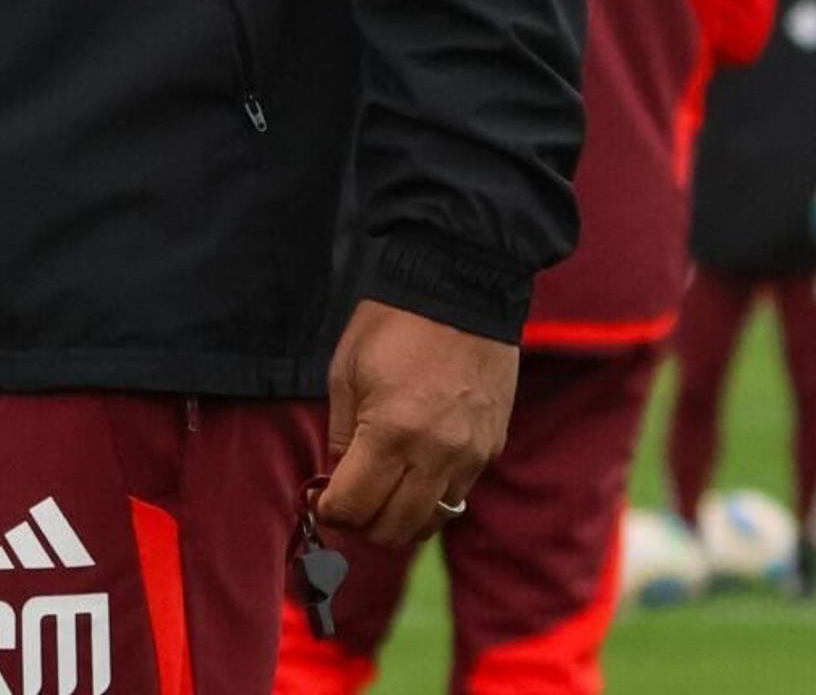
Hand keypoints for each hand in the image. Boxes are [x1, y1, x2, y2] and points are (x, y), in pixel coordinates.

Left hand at [319, 299, 516, 548]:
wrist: (462, 287)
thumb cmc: (394, 324)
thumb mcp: (346, 372)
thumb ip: (341, 434)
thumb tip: (338, 480)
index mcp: (391, 432)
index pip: (354, 507)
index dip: (330, 512)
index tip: (322, 501)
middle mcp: (436, 454)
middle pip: (393, 530)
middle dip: (362, 526)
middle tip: (349, 505)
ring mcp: (471, 455)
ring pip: (431, 522)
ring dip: (400, 521)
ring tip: (383, 497)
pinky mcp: (492, 447)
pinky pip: (459, 494)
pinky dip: (433, 497)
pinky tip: (417, 472)